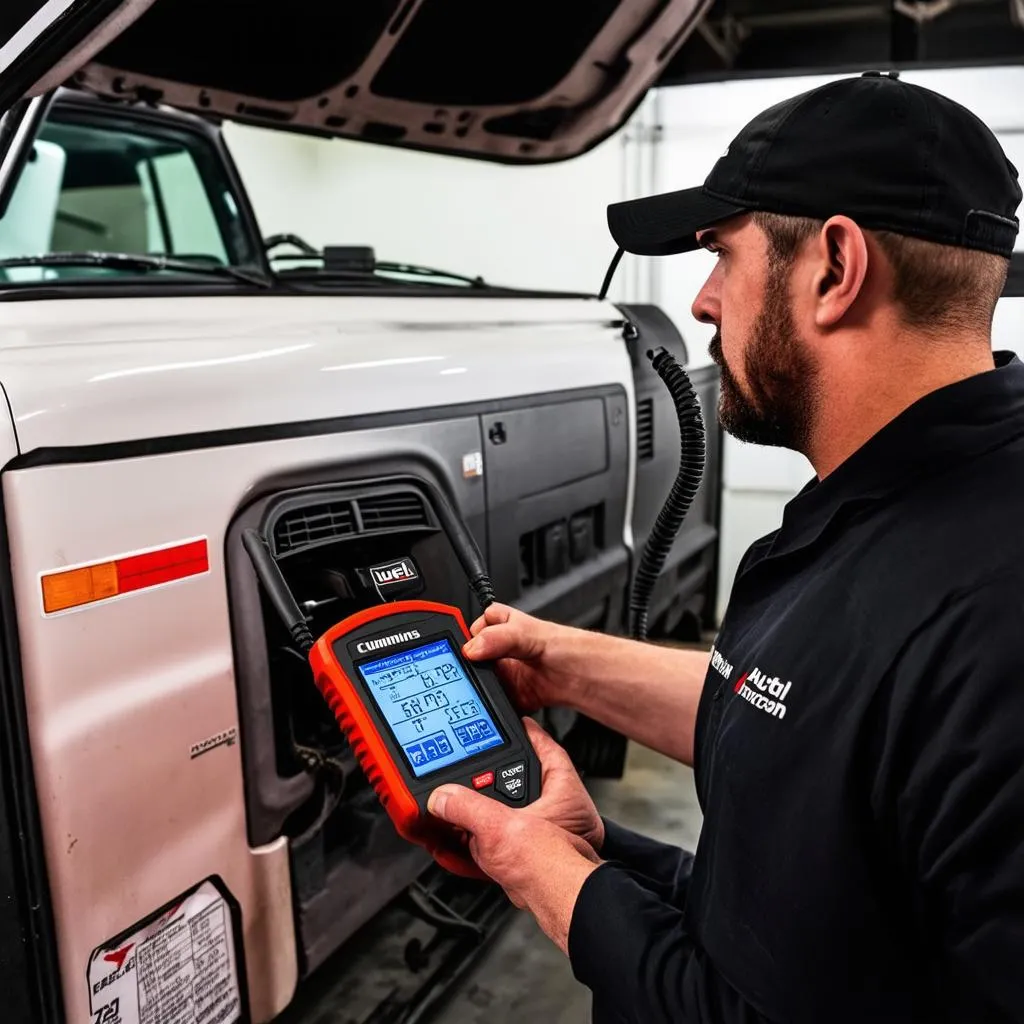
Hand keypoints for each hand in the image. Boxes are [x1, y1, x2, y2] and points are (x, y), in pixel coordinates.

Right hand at [426, 719, 604, 952]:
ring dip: (474, 816)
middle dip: (486, 781)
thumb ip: (466, 808)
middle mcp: (553, 810)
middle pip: (515, 783)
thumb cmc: (552, 865)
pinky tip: (453, 844)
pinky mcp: (523, 857)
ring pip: (501, 816)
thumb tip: (442, 798)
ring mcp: (538, 834)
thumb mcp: (499, 827)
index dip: (527, 733)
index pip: (545, 748)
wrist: (557, 905)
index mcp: (561, 789)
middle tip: (464, 771)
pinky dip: (473, 844)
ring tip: (449, 809)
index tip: (513, 723)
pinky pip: (493, 844)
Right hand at [462, 603, 574, 712]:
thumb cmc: (568, 648)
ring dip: (476, 687)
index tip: (465, 649)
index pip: (472, 625)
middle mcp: (500, 648)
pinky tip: (494, 703)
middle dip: (468, 666)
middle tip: (471, 672)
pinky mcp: (509, 694)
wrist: (586, 679)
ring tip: (483, 688)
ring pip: (477, 680)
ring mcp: (503, 672)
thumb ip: (501, 638)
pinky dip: (488, 705)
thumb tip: (473, 648)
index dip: (466, 635)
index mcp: (501, 624)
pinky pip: (489, 701)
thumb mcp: (532, 634)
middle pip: (470, 656)